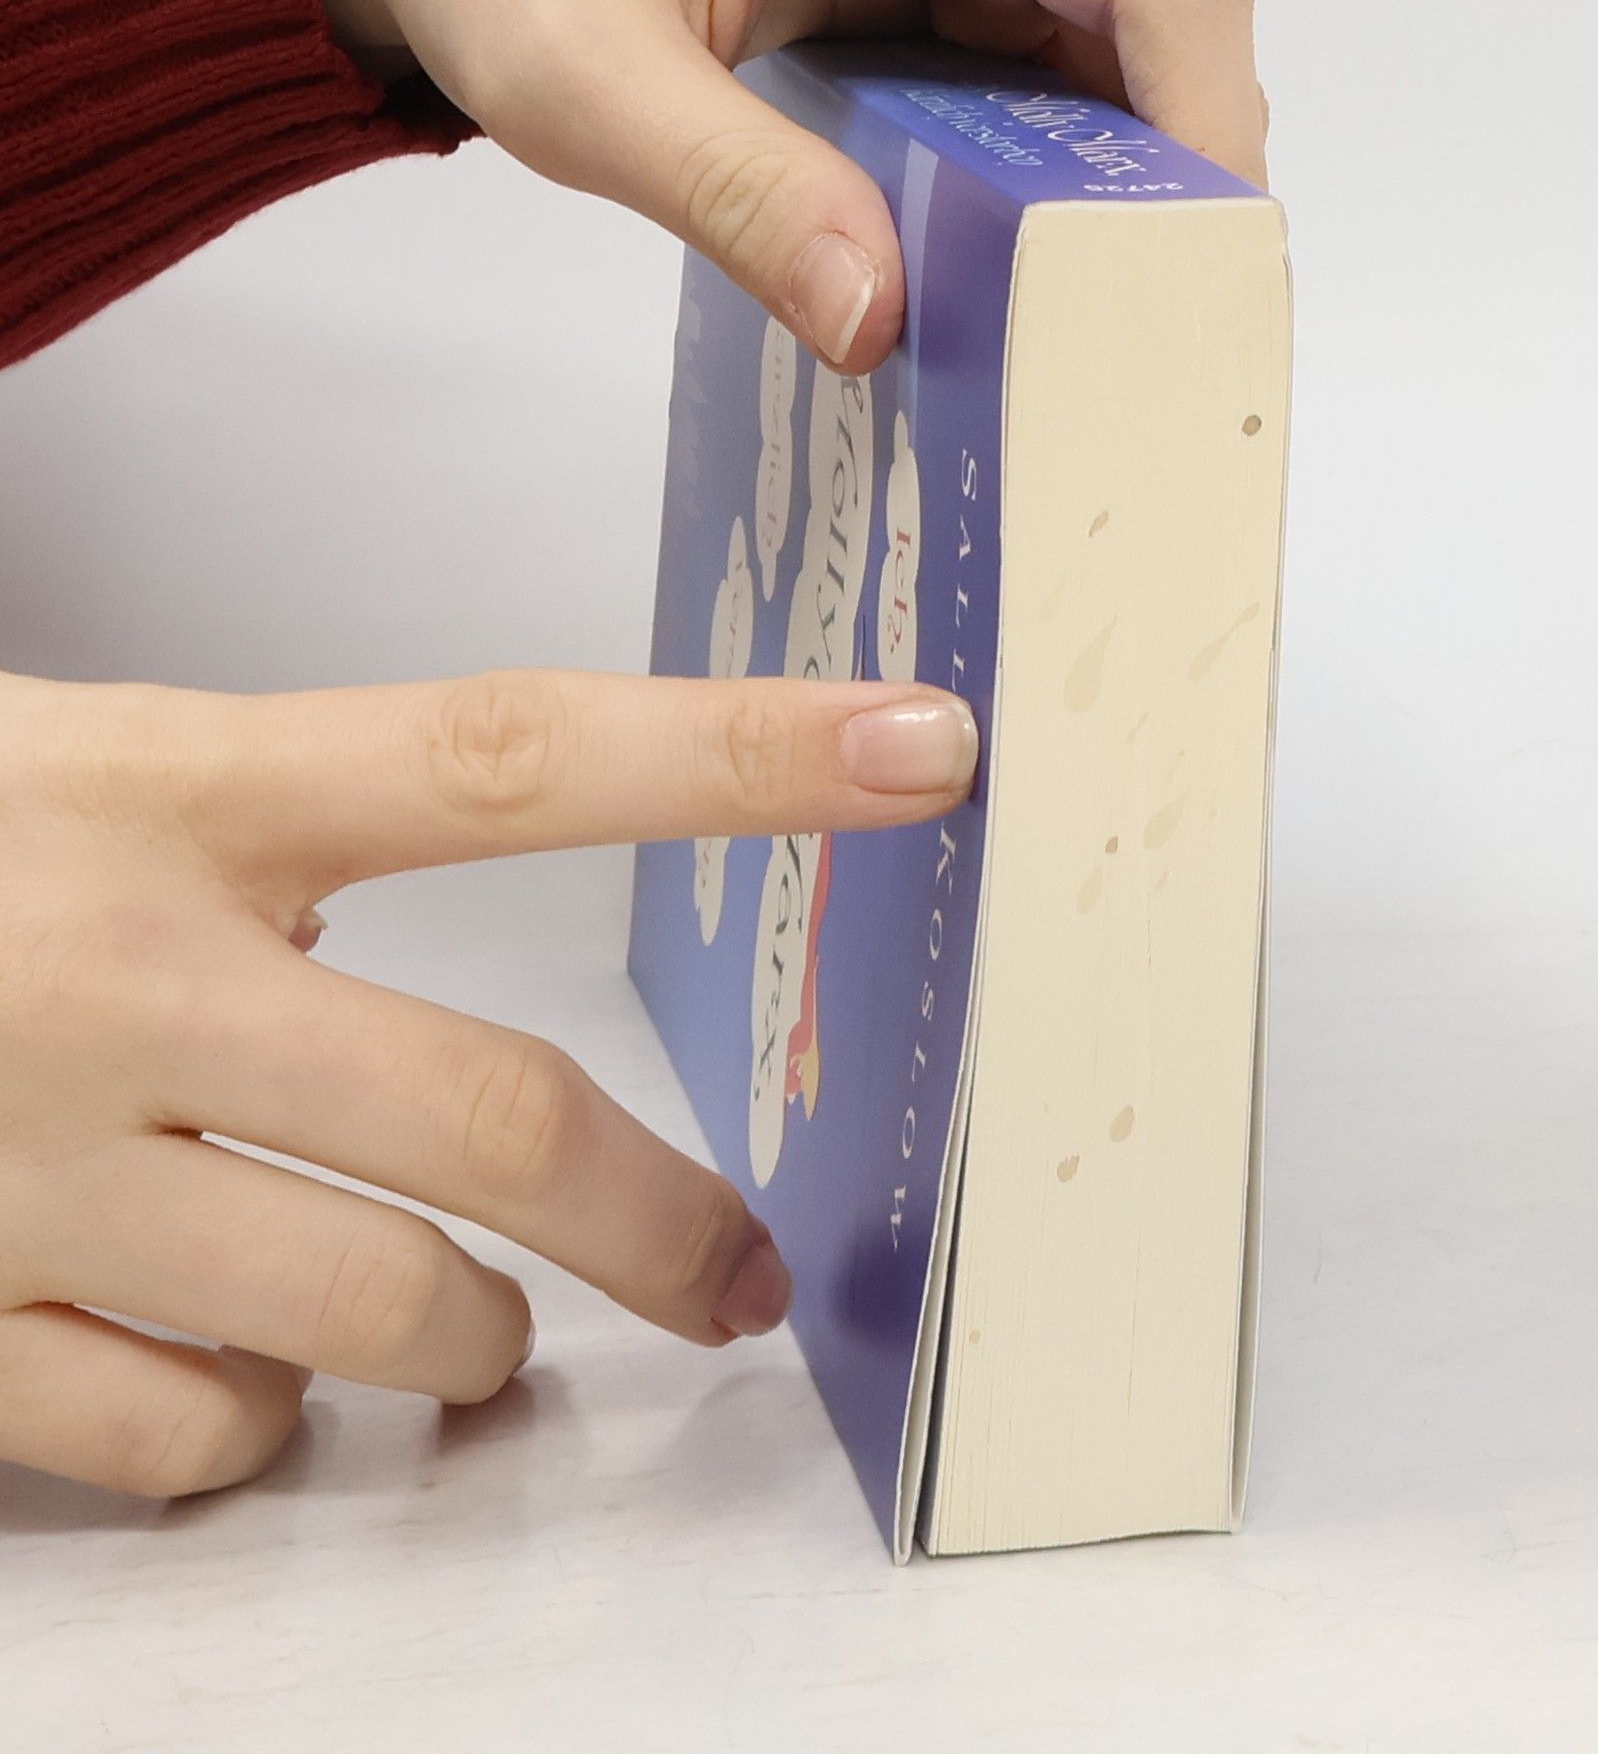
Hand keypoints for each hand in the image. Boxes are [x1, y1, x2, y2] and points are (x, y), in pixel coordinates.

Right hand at [0, 668, 974, 1496]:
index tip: (926, 747)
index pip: (519, 753)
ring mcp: (17, 1167)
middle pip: (491, 1118)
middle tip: (735, 1276)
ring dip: (461, 1337)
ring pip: (368, 1312)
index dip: (740, 753)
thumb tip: (506, 990)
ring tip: (463, 1315)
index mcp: (176, 791)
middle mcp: (114, 976)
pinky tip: (225, 1351)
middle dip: (655, 1223)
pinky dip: (256, 1417)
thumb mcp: (103, 781)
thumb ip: (301, 848)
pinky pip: (191, 1432)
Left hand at [288, 0, 1265, 372]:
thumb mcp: (583, 72)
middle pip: (1151, 15)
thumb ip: (732, 189)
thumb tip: (881, 321)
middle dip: (1166, 182)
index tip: (1201, 255)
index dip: (1202, 100)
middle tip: (1151, 345)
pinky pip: (1029, 100)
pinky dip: (1037, 200)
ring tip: (1090, 342)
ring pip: (1103, 69)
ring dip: (1108, 204)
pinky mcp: (922, 3)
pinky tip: (1009, 292)